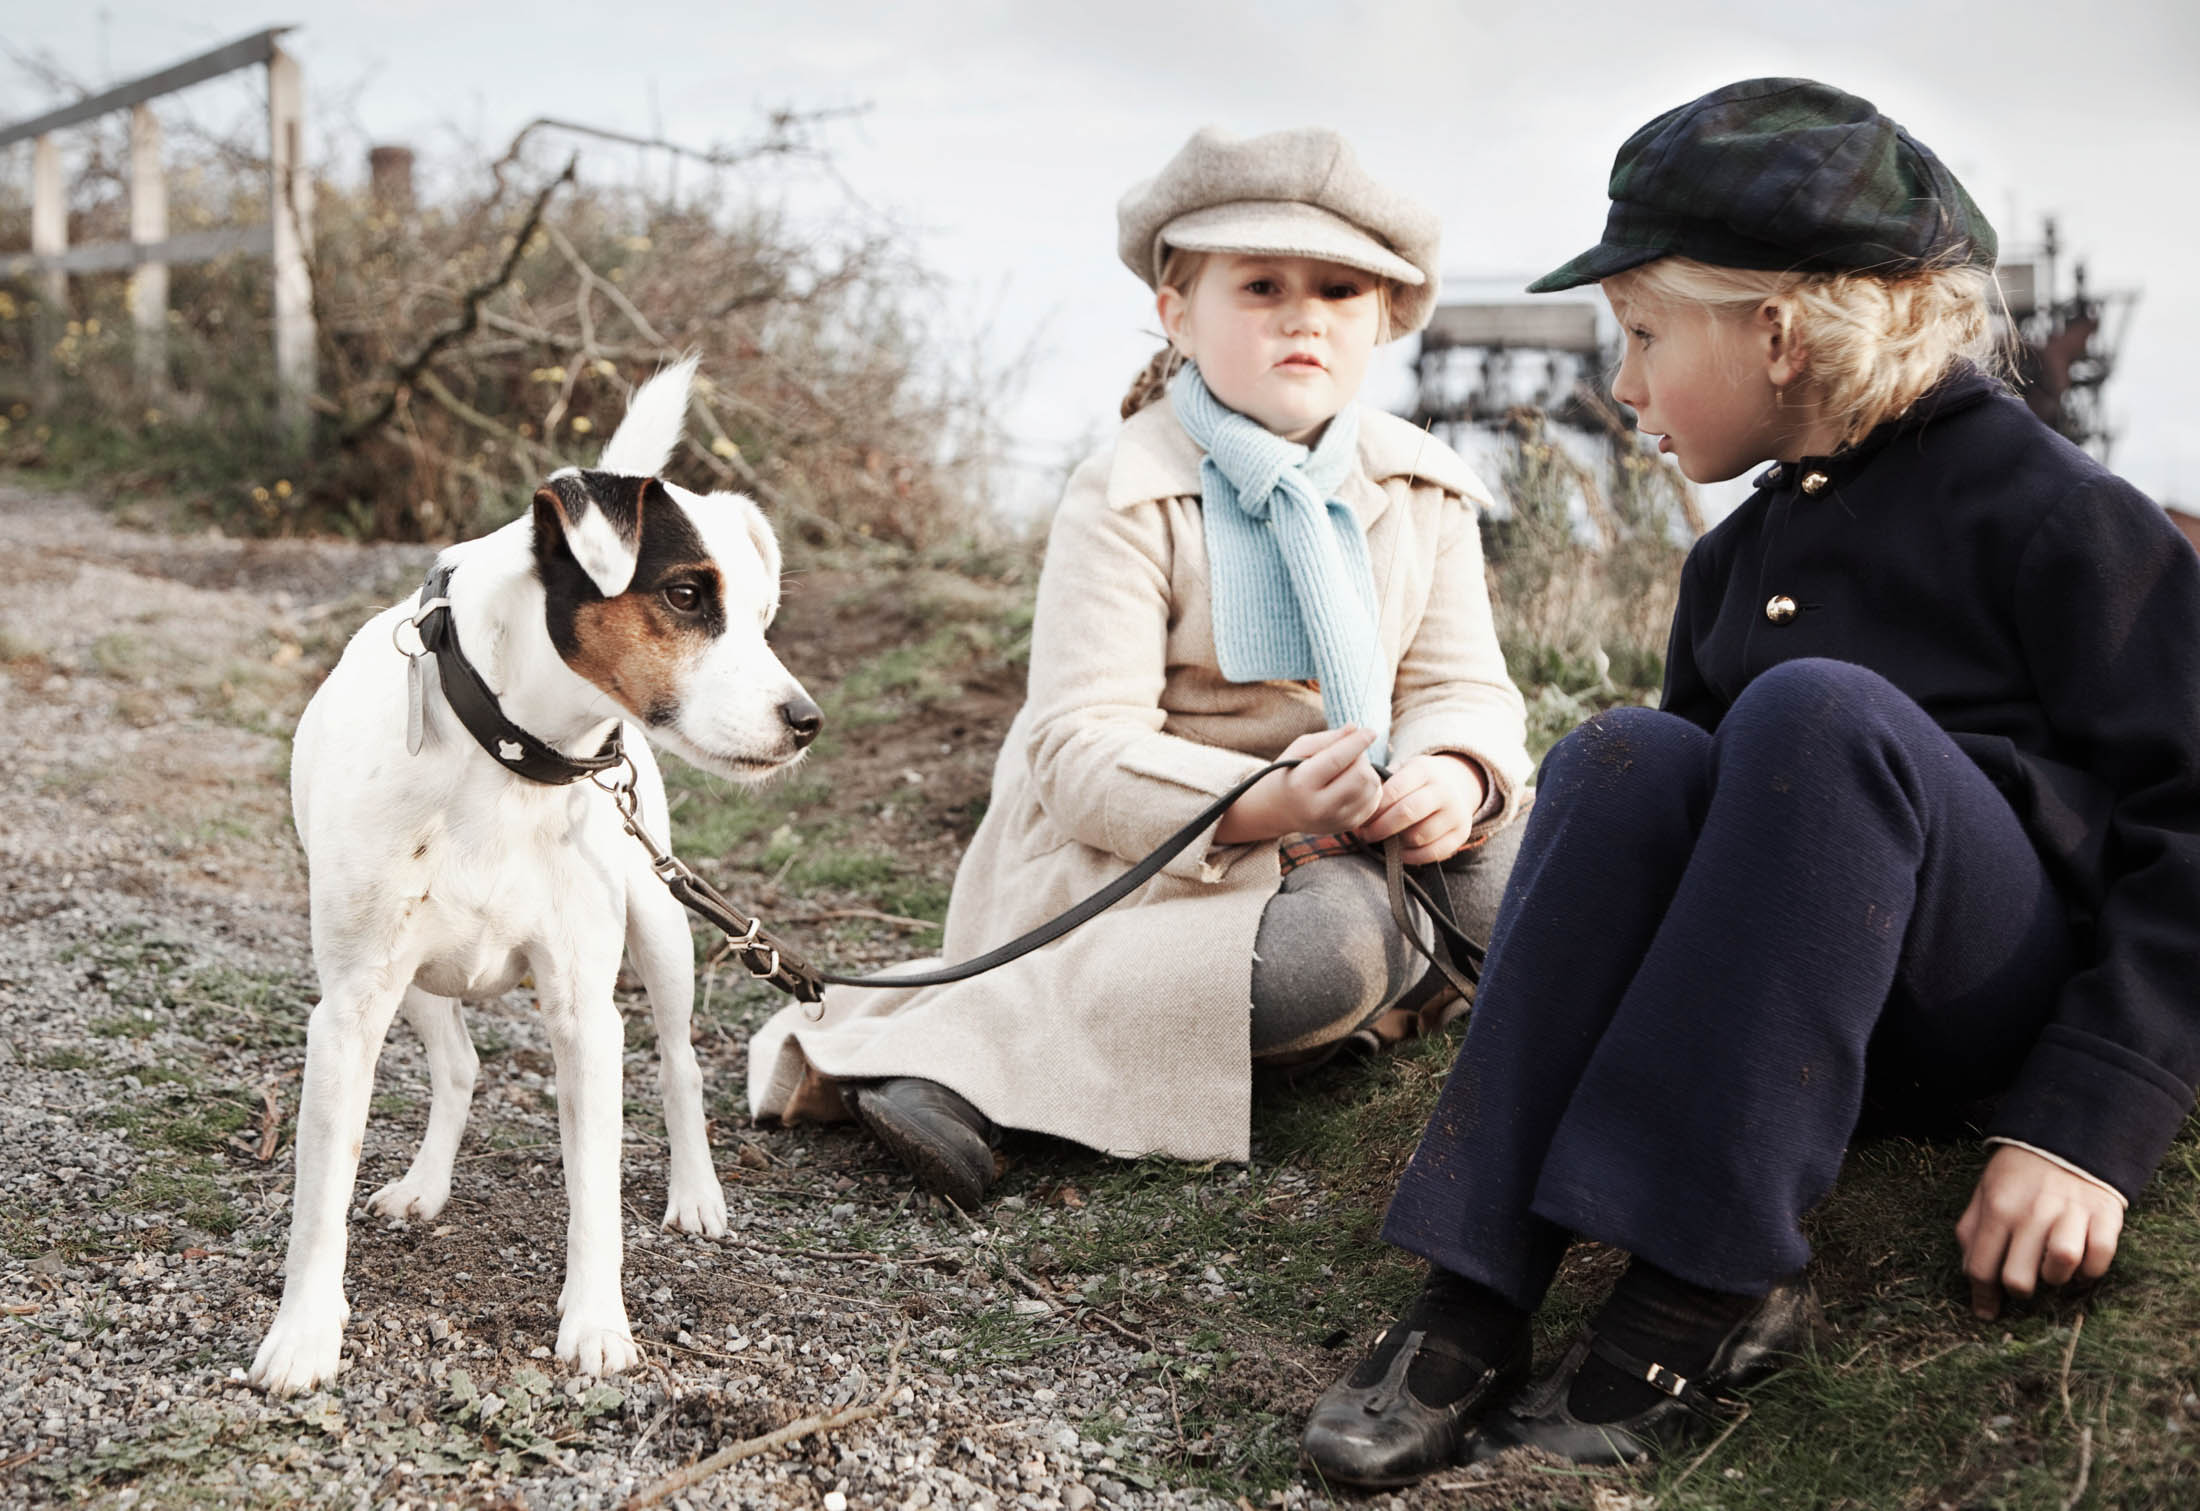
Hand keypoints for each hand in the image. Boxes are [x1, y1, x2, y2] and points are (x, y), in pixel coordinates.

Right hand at [1214, 725, 1381, 844]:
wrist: (1277, 810)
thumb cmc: (1289, 772)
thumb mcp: (1298, 750)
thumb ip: (1327, 739)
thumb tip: (1355, 729)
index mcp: (1302, 783)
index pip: (1338, 759)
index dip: (1358, 742)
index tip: (1371, 731)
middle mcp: (1319, 807)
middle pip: (1361, 775)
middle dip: (1362, 758)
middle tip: (1351, 754)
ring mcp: (1335, 820)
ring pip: (1371, 788)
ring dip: (1368, 772)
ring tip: (1351, 769)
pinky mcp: (1347, 826)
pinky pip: (1374, 802)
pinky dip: (1370, 787)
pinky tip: (1355, 783)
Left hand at [1354, 753, 1487, 864]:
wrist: (1456, 784)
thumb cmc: (1416, 782)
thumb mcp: (1402, 772)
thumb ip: (1382, 786)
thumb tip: (1355, 805)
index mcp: (1425, 770)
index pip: (1395, 790)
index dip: (1375, 808)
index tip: (1361, 818)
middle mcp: (1444, 790)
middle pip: (1407, 813)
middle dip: (1380, 827)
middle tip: (1366, 834)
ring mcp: (1456, 813)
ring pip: (1419, 836)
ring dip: (1396, 842)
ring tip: (1383, 840)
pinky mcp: (1461, 834)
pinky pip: (1433, 853)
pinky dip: (1412, 856)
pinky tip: (1400, 851)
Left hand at [1954, 1144, 2122, 1319]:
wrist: (2067, 1138)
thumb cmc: (2019, 1175)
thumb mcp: (1984, 1193)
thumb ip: (1972, 1231)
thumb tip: (1971, 1276)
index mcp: (1997, 1209)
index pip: (1981, 1268)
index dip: (1982, 1298)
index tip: (1986, 1313)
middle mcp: (2033, 1213)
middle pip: (2019, 1278)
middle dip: (2019, 1290)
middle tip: (2023, 1283)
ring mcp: (2071, 1214)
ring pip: (2061, 1267)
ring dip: (2056, 1280)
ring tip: (2051, 1271)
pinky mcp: (2104, 1216)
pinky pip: (2100, 1259)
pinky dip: (2091, 1272)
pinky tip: (2080, 1267)